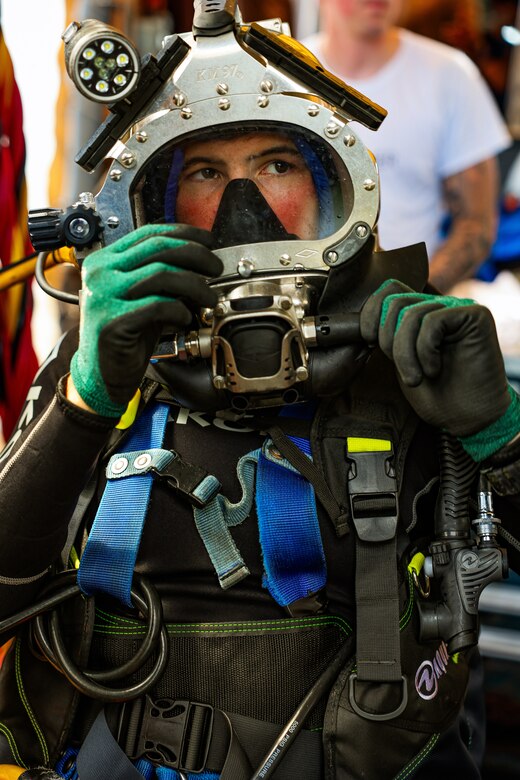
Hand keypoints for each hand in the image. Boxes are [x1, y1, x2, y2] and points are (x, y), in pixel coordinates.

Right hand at [70, 224, 221, 416]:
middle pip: (158, 249)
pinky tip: (185, 318)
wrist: (102, 374)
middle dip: (196, 255)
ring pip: (162, 274)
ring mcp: (103, 295)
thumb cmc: (126, 336)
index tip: (208, 242)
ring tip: (208, 299)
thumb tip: (200, 262)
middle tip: (215, 268)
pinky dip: (180, 310)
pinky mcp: (112, 320)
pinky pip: (158, 305)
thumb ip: (163, 278)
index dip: (185, 234)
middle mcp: (100, 272)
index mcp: (106, 261)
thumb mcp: (145, 298)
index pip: (149, 234)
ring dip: (194, 285)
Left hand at [360, 280, 519, 458]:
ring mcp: (458, 308)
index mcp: (420, 314)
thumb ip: (387, 335)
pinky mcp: (475, 315)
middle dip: (389, 342)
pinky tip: (434, 369)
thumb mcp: (398, 361)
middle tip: (404, 373)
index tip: (368, 342)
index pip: (388, 290)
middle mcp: (439, 306)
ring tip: (417, 378)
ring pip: (412, 314)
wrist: (467, 418)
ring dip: (405, 354)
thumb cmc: (434, 394)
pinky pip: (433, 321)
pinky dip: (426, 351)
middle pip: (396, 303)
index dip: (371, 312)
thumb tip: (360, 318)